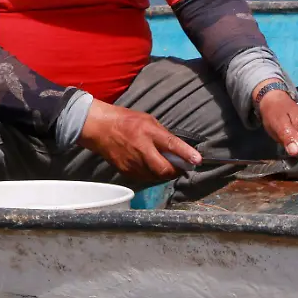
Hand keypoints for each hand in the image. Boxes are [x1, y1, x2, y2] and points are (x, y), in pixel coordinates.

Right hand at [78, 100, 200, 181]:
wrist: (100, 128)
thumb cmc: (126, 120)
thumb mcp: (148, 120)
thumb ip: (162, 134)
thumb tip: (177, 148)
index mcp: (148, 132)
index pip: (171, 145)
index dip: (186, 154)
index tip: (197, 160)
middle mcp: (142, 149)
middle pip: (164, 169)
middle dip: (176, 171)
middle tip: (182, 167)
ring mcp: (133, 163)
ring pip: (156, 177)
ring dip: (165, 174)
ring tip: (168, 166)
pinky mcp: (126, 171)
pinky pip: (145, 178)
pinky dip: (153, 175)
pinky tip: (153, 167)